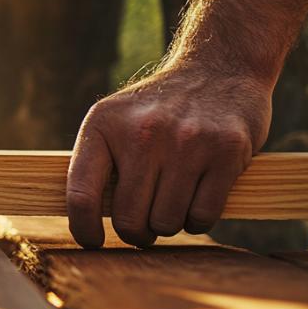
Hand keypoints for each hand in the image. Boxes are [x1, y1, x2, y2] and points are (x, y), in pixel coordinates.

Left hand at [66, 63, 272, 247]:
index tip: (93, 241)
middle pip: (129, 219)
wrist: (219, 67)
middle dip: (137, 232)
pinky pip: (203, 217)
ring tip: (173, 199)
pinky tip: (198, 197)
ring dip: (170, 223)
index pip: (81, 196)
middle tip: (144, 222)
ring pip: (167, 223)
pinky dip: (199, 219)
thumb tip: (84, 225)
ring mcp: (186, 141)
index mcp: (103, 124)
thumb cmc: (159, 109)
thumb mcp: (115, 120)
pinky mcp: (226, 151)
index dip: (84, 230)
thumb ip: (97, 165)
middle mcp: (142, 132)